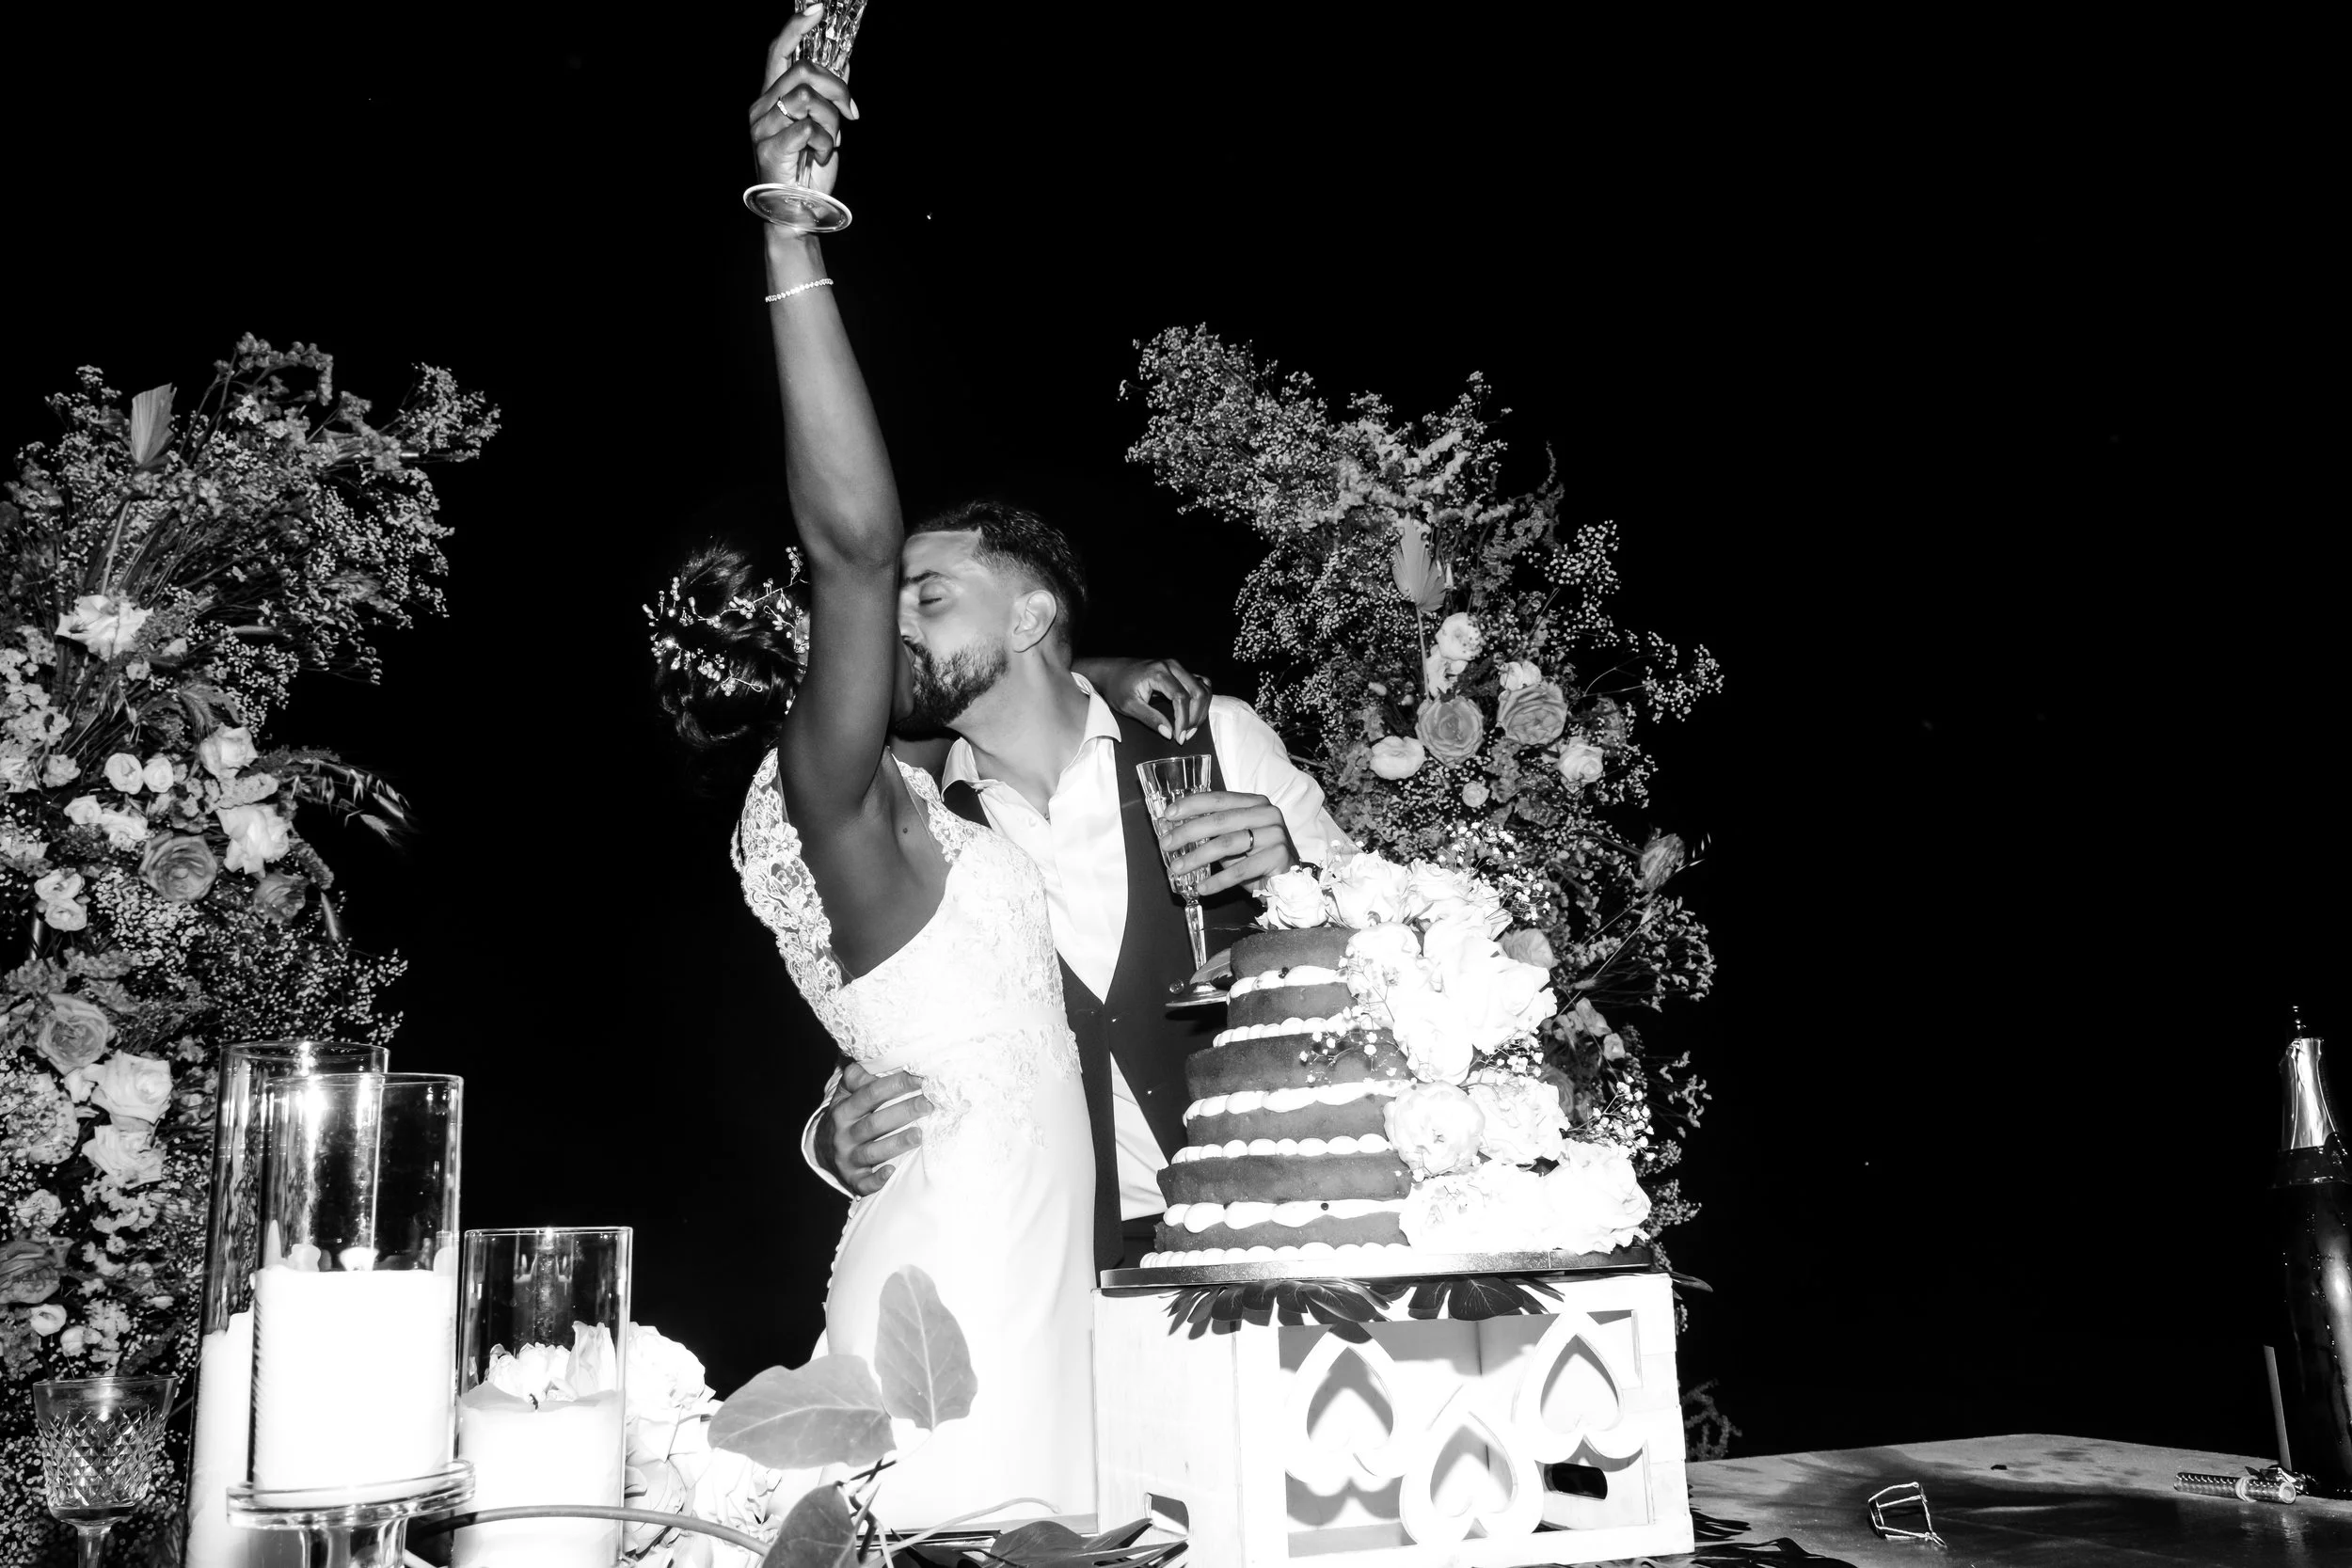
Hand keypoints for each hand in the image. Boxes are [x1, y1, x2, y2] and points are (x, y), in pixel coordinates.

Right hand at [749, 5, 858, 194]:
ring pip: (808, 99)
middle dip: (836, 87)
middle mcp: (761, 107)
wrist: (797, 211)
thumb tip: (845, 62)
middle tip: (850, 111)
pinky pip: (808, 128)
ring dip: (831, 122)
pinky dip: (824, 143)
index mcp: (771, 97)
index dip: (795, 27)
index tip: (816, 9)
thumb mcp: (823, 126)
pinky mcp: (769, 147)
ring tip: (829, 143)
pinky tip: (820, 156)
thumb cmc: (807, 169)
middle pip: (802, 71)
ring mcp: (762, 126)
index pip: (778, 51)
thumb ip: (827, 95)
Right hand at [818, 1061, 929, 1195]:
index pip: (870, 1094)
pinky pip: (864, 1182)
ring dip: (896, 1143)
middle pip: (874, 1122)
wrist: (822, 1149)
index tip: (920, 1078)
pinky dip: (877, 1178)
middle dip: (903, 1112)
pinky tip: (891, 1171)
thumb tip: (867, 1044)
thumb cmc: (846, 1114)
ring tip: (919, 1135)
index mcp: (844, 1108)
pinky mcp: (852, 1178)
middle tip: (929, 1104)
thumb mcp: (846, 1093)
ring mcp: (847, 1157)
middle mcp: (844, 1133)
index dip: (895, 1085)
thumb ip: (857, 1073)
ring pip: (872, 1151)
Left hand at [1080, 656, 1212, 740]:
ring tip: (1189, 728)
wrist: (1111, 672)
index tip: (1179, 737)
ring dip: (1201, 710)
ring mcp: (1177, 667)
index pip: (1181, 698)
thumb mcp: (1129, 706)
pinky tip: (1194, 713)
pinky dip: (1202, 700)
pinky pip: (1200, 683)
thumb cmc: (1117, 687)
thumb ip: (1150, 719)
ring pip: (1203, 688)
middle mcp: (1172, 666)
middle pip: (1197, 692)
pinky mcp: (1179, 671)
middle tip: (1185, 736)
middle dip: (1195, 717)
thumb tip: (1169, 733)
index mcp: (1159, 672)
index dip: (1183, 720)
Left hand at [1157, 790, 1295, 894]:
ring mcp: (1274, 834)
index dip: (1191, 805)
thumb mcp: (1235, 837)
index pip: (1218, 799)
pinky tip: (1202, 887)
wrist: (1289, 878)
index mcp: (1254, 803)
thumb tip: (1174, 830)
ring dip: (1197, 858)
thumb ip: (1212, 830)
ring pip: (1226, 844)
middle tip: (1166, 844)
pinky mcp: (1277, 857)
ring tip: (1178, 868)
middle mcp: (1266, 814)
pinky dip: (1218, 881)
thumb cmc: (1256, 856)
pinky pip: (1240, 870)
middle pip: (1219, 820)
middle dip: (1187, 832)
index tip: (1168, 815)